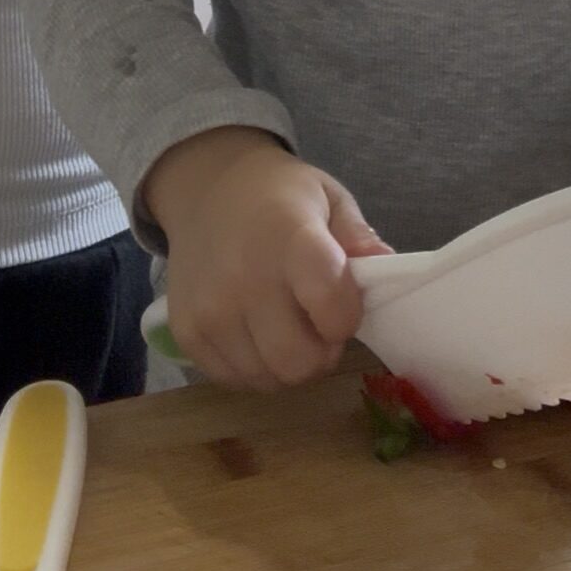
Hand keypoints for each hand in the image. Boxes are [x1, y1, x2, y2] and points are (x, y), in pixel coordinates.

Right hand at [142, 126, 390, 391]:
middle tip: (319, 326)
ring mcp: (209, 310)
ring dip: (288, 363)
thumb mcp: (329, 198)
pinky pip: (234, 379)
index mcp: (288, 236)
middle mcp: (243, 278)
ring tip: (286, 325)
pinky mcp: (185, 332)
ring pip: (268, 379)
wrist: (206, 191)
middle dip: (321, 352)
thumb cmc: (279, 195)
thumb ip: (359, 238)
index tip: (344, 304)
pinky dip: (254, 365)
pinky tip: (256, 331)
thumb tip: (385, 269)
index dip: (347, 316)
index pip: (331, 305)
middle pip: (299, 360)